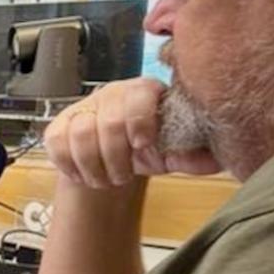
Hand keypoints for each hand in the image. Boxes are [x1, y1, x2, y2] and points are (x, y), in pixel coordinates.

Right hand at [43, 78, 219, 187]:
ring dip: (93, 166)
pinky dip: (70, 165)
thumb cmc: (146, 150)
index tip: (143, 145)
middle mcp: (112, 94)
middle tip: (122, 177)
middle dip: (116, 157)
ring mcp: (84, 108)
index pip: (139, 97)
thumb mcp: (172, 154)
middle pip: (108, 122)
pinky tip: (82, 175)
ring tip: (104, 180)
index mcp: (144, 93)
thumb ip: (192, 157)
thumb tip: (217, 160)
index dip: (139, 121)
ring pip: (80, 134)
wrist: (114, 158)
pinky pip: (57, 143)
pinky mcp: (59, 124)